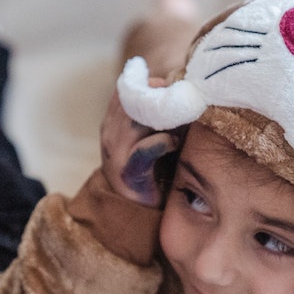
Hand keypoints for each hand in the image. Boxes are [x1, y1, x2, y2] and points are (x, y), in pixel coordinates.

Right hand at [99, 86, 179, 206]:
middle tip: (183, 99)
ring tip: (183, 118)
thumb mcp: (149, 133)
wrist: (139, 208)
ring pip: (138, 121)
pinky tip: (175, 142)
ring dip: (165, 117)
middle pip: (132, 102)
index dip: (148, 84)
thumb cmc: (151, 167)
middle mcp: (110, 134)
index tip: (171, 86)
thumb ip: (157, 112)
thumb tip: (179, 87)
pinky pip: (145, 150)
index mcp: (112, 122)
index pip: (125, 90)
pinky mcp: (130, 173)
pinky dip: (164, 142)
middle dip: (159, 98)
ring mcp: (117, 154)